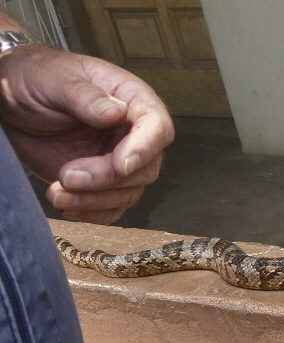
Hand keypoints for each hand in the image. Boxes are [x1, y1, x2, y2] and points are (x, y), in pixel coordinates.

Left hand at [0, 44, 173, 223]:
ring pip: (129, 193)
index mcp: (131, 100)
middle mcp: (132, 133)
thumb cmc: (36, 77)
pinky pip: (110, 208)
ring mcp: (118, 159)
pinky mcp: (101, 182)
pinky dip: (91, 213)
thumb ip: (85, 96)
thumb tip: (117, 112)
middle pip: (145, 168)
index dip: (144, 149)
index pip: (157, 127)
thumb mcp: (55, 79)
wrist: (10, 99)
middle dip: (107, 179)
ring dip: (94, 200)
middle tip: (66, 176)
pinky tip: (65, 204)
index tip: (120, 165)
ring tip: (55, 193)